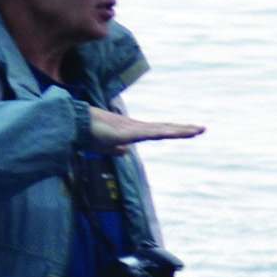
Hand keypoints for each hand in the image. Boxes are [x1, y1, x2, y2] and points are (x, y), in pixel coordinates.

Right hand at [88, 107, 204, 149]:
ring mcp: (132, 129)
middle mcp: (137, 128)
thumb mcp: (107, 146)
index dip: (176, 131)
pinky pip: (147, 133)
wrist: (74, 124)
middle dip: (184, 129)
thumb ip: (116, 149)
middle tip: (203, 128)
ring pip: (161, 130)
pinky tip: (172, 133)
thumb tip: (125, 152)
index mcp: (135, 132)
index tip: (192, 130)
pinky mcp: (126, 132)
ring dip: (179, 130)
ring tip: (196, 130)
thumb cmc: (88, 133)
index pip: (160, 131)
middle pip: (165, 129)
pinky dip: (161, 133)